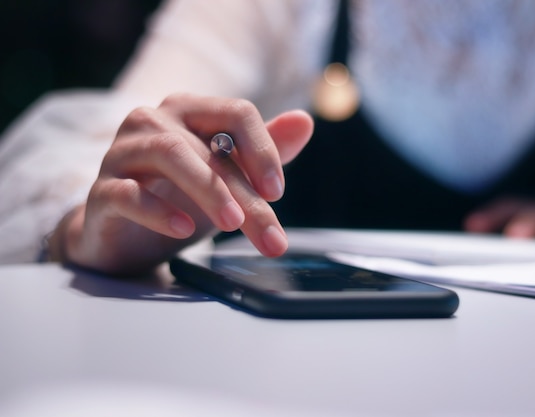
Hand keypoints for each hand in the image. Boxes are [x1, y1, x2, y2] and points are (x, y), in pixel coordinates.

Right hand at [51, 94, 313, 274]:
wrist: (125, 235)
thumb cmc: (180, 198)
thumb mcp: (228, 176)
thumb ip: (263, 150)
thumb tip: (304, 121)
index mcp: (189, 111)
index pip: (237, 112)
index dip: (263, 149)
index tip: (278, 193)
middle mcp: (153, 121)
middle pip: (208, 145)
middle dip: (245, 193)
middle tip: (270, 234)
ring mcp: (122, 152)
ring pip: (169, 155)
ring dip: (208, 190)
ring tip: (232, 224)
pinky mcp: (101, 190)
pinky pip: (126, 193)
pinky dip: (158, 210)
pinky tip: (183, 230)